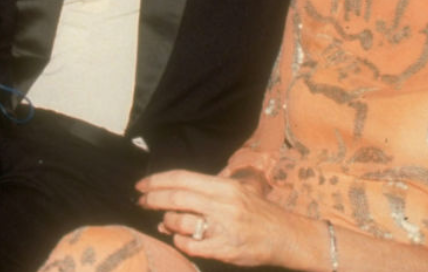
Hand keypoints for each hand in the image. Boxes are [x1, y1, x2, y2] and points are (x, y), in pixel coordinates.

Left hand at [137, 170, 301, 266]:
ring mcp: (223, 227)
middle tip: (140, 202)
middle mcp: (223, 203)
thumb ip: (208, 190)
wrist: (286, 236)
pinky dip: (180, 242)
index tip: (141, 185)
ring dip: (167, 223)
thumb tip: (174, 194)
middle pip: (176, 197)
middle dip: (152, 199)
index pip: (182, 178)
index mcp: (224, 186)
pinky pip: (190, 245)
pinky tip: (181, 239)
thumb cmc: (258, 213)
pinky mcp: (225, 249)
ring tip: (167, 223)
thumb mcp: (238, 189)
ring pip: (180, 222)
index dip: (157, 180)